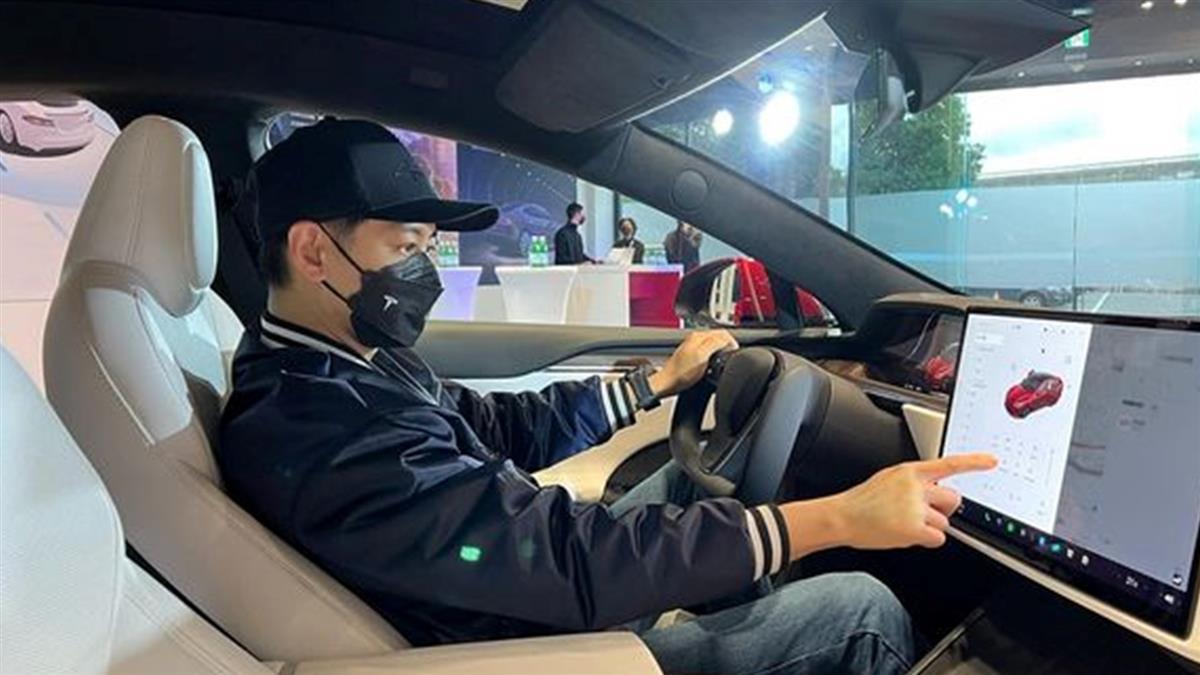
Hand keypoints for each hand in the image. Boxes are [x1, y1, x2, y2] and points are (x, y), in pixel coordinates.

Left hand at [649, 330, 738, 397]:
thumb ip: (716, 344)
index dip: (732, 342)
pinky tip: (712, 366)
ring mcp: (693, 347)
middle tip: (730, 357)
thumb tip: (728, 340)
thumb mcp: (702, 356)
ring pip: (714, 345)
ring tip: (722, 362)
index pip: (722, 332)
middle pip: (718, 337)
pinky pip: (708, 352)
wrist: (667, 383)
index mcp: (698, 336)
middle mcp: (695, 339)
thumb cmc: (681, 373)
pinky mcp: (691, 356)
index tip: (734, 351)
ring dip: (720, 352)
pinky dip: (713, 358)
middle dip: (727, 346)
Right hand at [779, 453, 997, 559]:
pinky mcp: (914, 528)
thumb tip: (933, 492)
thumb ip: (913, 482)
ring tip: (904, 524)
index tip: (992, 461)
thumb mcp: (888, 479)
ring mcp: (915, 508)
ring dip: (929, 527)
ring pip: (944, 522)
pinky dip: (927, 541)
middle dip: (944, 509)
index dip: (974, 462)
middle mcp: (915, 487)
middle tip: (925, 514)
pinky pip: (938, 538)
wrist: (842, 517)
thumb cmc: (862, 502)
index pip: (948, 464)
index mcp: (910, 471)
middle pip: (953, 500)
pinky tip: (907, 535)